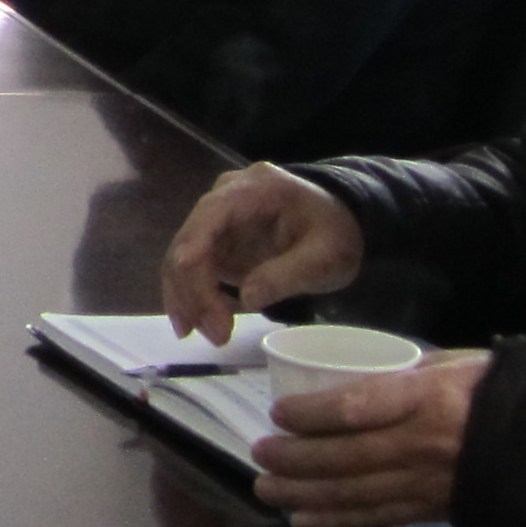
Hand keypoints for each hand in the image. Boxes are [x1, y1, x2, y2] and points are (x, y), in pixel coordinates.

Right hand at [160, 163, 366, 340]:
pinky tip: (198, 323)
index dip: (197, 271)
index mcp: (249, 190)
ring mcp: (216, 218)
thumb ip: (286, 274)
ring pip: (181, 258)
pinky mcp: (216, 239)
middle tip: (217, 336)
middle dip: (193, 293)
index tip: (211, 317)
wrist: (344, 220)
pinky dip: (192, 296)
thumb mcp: (325, 257)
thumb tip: (247, 300)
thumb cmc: (337, 233)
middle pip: (187, 244)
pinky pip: (192, 267)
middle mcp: (222, 197)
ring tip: (205, 335)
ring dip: (187, 299)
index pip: (205, 224)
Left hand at [254, 354, 488, 526]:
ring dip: (303, 493)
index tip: (278, 413)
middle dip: (295, 459)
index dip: (312, 414)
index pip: (357, 408)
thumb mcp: (458, 363)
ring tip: (265, 489)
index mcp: (427, 399)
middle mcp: (422, 445)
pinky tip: (303, 521)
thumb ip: (408, 370)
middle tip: (257, 454)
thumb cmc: (499, 391)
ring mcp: (427, 483)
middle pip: (346, 457)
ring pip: (354, 493)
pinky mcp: (434, 511)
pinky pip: (378, 518)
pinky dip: (337, 522)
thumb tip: (356, 374)